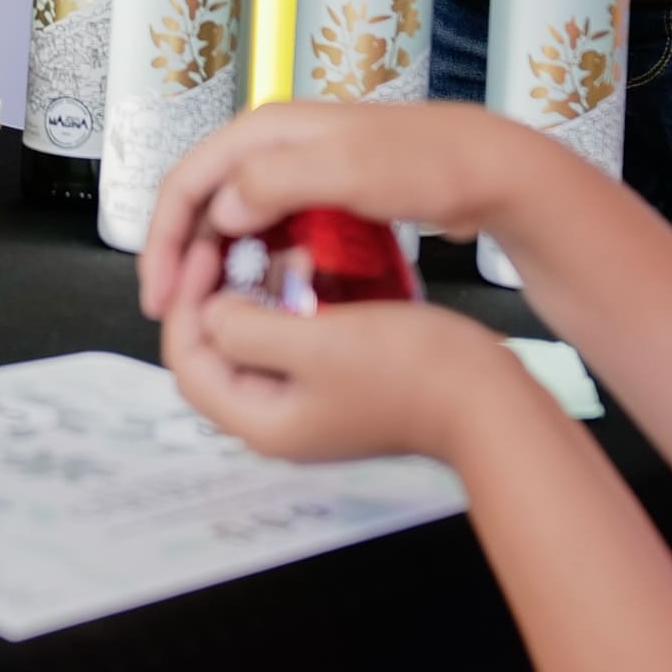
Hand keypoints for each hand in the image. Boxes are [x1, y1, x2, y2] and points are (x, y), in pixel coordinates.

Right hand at [133, 97, 561, 322]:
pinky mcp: (324, 196)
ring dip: (216, 266)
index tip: (160, 299)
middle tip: (178, 318)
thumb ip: (275, 182)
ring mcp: (301, 170)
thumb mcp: (347, 170)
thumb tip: (220, 212)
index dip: (163, 241)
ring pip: (235, 220)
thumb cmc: (426, 165)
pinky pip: (270, 233)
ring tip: (212, 316)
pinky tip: (260, 300)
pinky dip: (255, 265)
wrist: (492, 169)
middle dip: (183, 259)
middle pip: (203, 201)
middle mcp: (274, 146)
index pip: (185, 181)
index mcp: (266, 131)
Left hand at [161, 288, 520, 465]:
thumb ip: (248, 330)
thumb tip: (211, 313)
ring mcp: (309, 406)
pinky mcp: (337, 387)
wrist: (486, 396)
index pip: (188, 364)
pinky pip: (290, 344)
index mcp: (261, 421)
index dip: (185, 306)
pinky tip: (302, 273)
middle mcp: (277, 421)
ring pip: (252, 346)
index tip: (203, 257)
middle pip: (215, 356)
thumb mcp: (314, 342)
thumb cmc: (411, 372)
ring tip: (262, 255)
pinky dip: (285, 307)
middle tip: (226, 250)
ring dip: (250, 300)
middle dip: (213, 299)